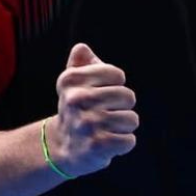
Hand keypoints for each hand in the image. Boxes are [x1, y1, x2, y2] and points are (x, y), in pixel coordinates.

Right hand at [47, 42, 138, 178]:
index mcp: (71, 80)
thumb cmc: (77, 108)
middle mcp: (77, 99)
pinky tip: (108, 143)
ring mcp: (87, 123)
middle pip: (128, 96)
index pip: (117, 75)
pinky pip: (130, 140)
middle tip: (105, 114)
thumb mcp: (74, 83)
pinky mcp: (97, 145)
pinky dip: (123, 144)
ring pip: (132, 119)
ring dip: (124, 127)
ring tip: (107, 129)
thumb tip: (81, 49)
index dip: (116, 85)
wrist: (62, 146)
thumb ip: (81, 63)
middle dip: (123, 107)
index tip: (102, 94)